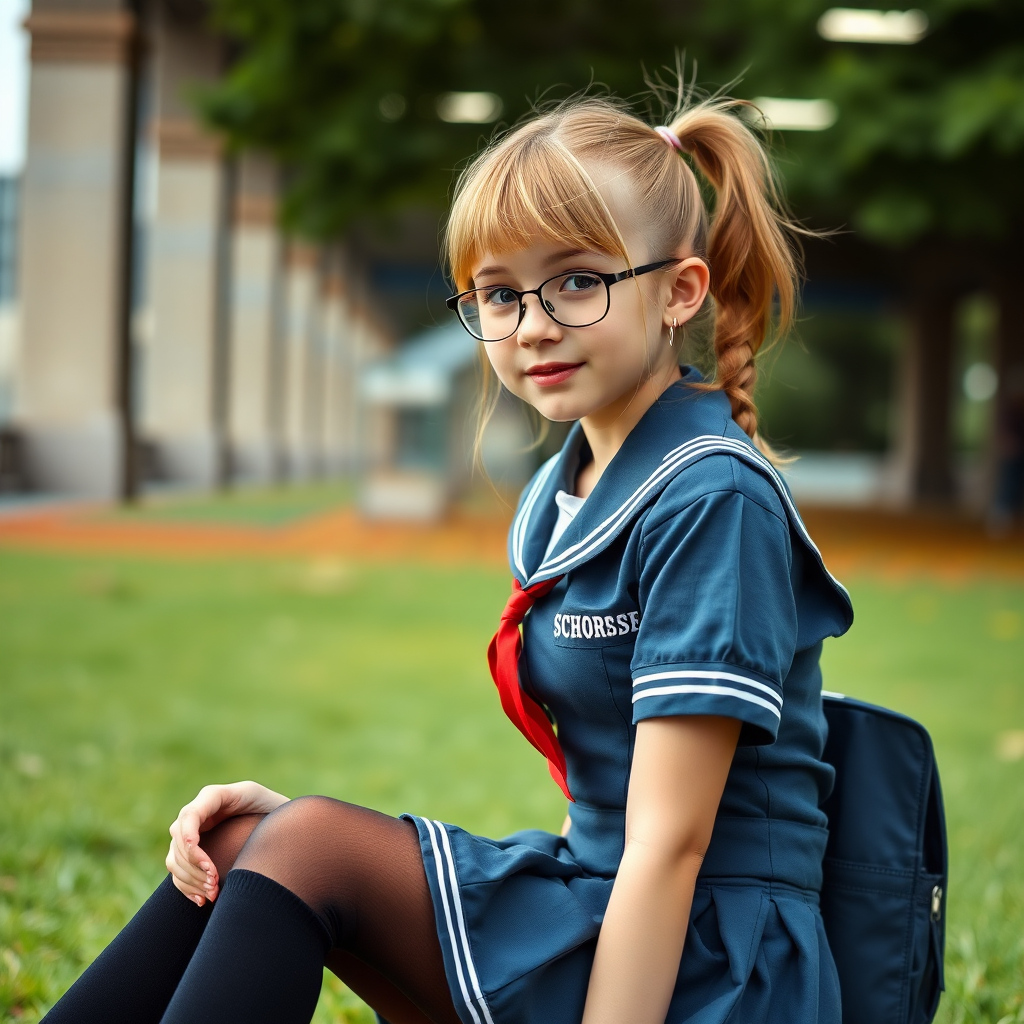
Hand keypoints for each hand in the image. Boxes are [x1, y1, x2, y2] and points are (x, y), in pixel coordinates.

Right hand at [166, 781, 288, 905]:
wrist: (282, 825)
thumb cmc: (280, 811)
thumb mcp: (276, 805)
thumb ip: (267, 810)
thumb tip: (259, 826)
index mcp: (217, 796)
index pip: (191, 814)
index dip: (188, 836)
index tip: (204, 861)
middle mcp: (200, 812)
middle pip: (179, 840)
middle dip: (194, 865)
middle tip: (214, 883)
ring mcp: (193, 832)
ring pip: (175, 858)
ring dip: (190, 879)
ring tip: (213, 892)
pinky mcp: (192, 851)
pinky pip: (178, 871)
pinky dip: (186, 886)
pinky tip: (202, 899)